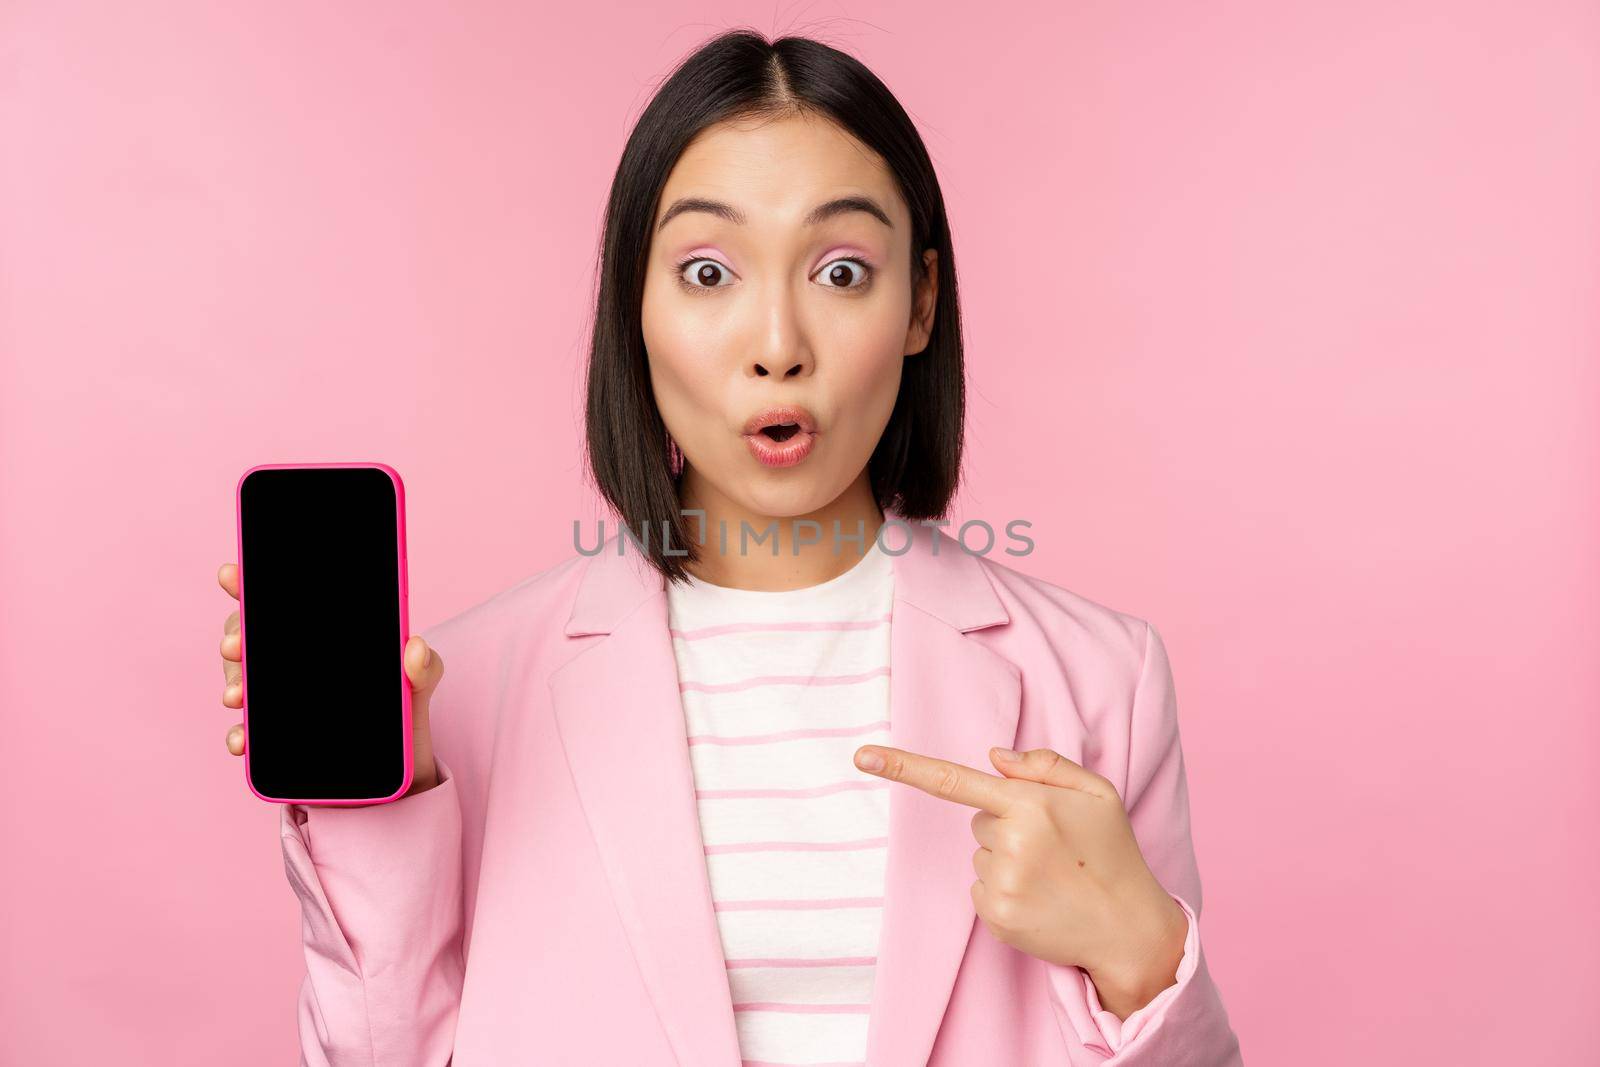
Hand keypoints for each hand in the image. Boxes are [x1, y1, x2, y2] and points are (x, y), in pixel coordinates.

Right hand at [216, 562, 445, 798]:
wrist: (399, 773)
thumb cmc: (403, 716)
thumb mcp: (419, 687)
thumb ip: (424, 667)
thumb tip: (415, 648)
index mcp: (323, 637)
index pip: (281, 601)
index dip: (251, 584)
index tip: (231, 575)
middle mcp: (293, 662)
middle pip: (250, 635)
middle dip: (234, 635)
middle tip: (235, 646)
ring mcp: (280, 699)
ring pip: (241, 679)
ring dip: (232, 683)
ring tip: (238, 696)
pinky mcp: (276, 740)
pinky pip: (249, 733)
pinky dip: (240, 735)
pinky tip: (242, 739)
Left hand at [852, 743, 1188, 1016]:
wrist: (1129, 930)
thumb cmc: (1112, 854)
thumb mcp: (1097, 793)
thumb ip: (1045, 765)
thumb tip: (992, 758)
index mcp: (1032, 804)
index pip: (957, 780)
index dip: (904, 766)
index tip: (862, 756)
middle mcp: (1010, 843)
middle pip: (978, 820)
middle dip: (1007, 826)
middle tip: (1052, 847)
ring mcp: (1000, 884)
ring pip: (980, 855)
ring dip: (1006, 860)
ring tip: (1051, 876)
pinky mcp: (995, 917)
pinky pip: (979, 889)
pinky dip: (1003, 892)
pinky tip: (1039, 899)